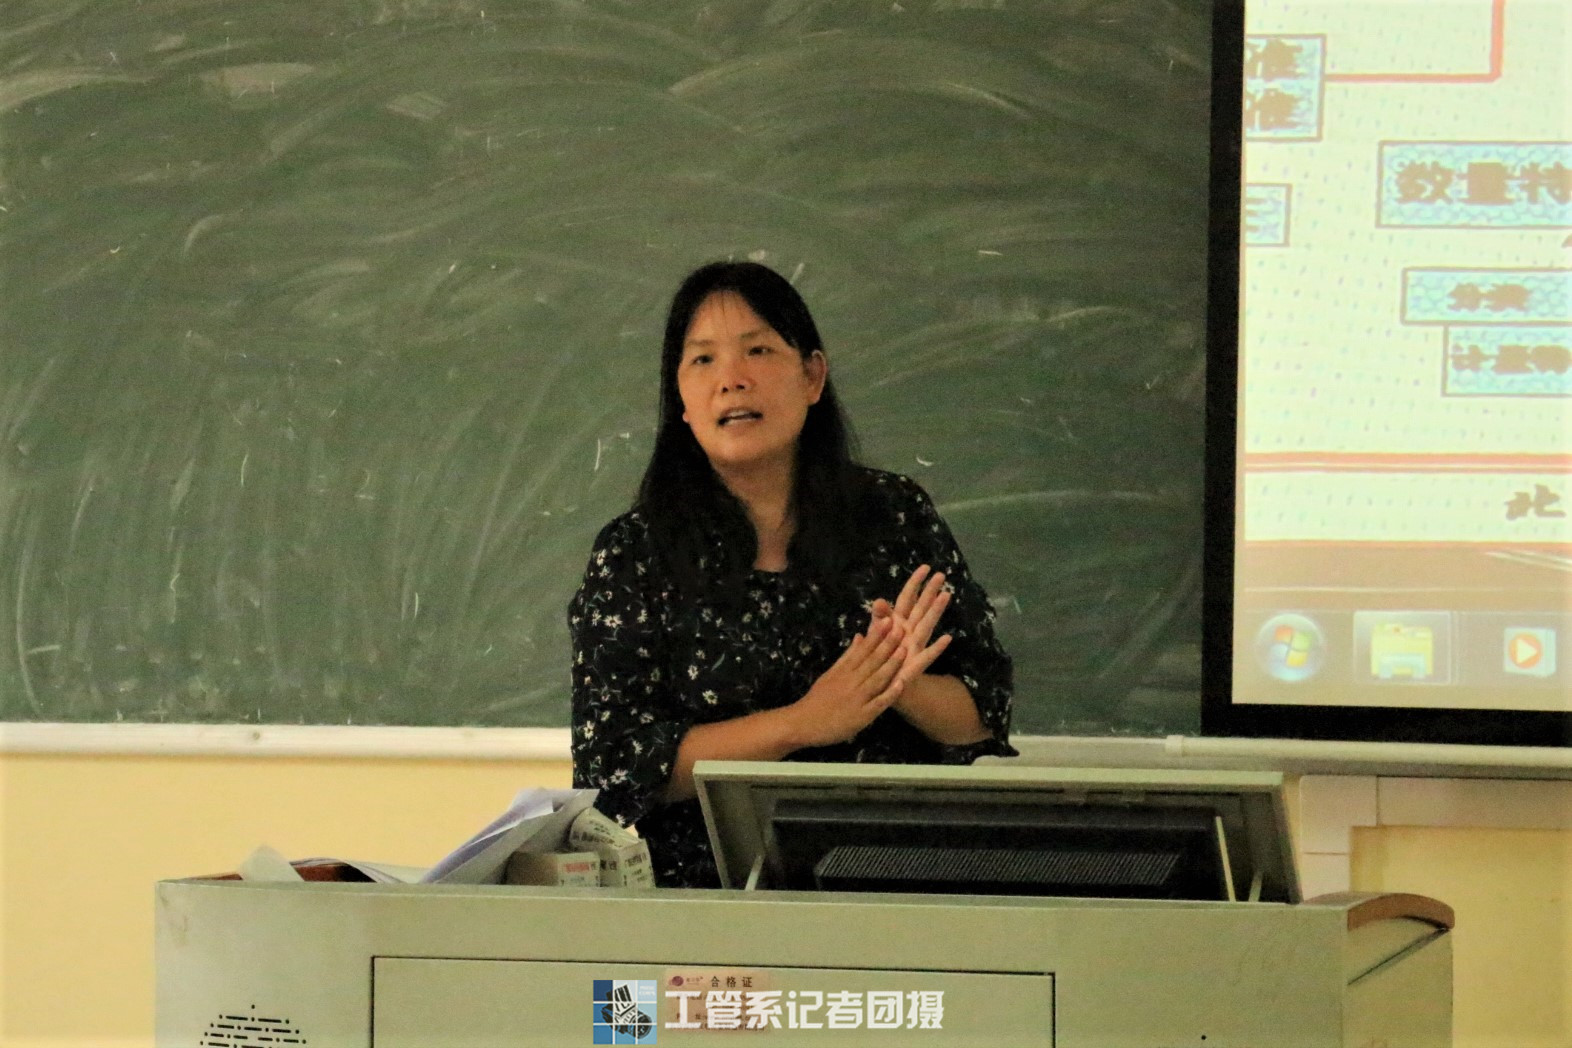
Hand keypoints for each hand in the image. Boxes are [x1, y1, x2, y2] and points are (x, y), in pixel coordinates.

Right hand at [788, 615, 906, 747]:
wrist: (802, 723)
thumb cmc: (817, 699)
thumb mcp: (830, 674)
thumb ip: (847, 656)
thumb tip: (859, 636)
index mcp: (843, 671)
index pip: (862, 650)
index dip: (877, 635)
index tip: (889, 620)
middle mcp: (850, 682)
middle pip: (871, 661)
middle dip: (887, 645)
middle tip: (901, 628)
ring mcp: (857, 699)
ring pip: (877, 679)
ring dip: (891, 665)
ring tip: (905, 650)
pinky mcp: (862, 716)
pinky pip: (878, 703)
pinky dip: (889, 693)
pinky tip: (901, 684)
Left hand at [870, 564, 952, 688]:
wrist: (881, 683)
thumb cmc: (878, 655)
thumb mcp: (874, 634)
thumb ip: (878, 618)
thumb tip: (879, 601)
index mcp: (897, 621)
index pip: (907, 598)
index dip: (915, 583)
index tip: (926, 568)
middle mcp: (909, 629)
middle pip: (921, 607)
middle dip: (930, 591)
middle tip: (941, 575)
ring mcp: (915, 645)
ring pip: (927, 624)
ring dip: (936, 610)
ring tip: (946, 595)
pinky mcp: (916, 662)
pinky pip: (928, 654)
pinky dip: (937, 647)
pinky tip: (947, 638)